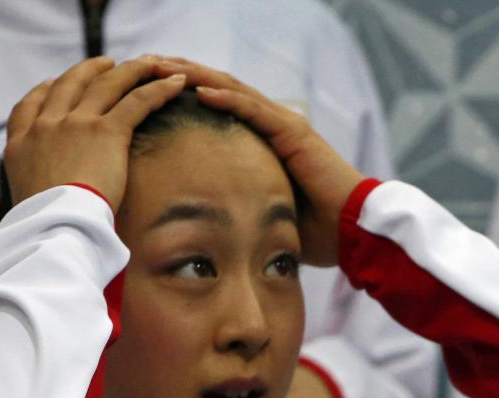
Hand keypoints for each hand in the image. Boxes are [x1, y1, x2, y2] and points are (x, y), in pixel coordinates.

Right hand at [4, 57, 185, 210]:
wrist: (54, 228)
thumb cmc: (43, 231)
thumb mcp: (27, 208)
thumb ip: (37, 195)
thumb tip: (48, 210)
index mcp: (20, 147)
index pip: (28, 107)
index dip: (44, 90)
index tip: (52, 83)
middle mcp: (45, 128)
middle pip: (68, 85)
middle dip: (88, 70)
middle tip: (106, 64)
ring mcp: (75, 125)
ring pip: (105, 85)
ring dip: (129, 70)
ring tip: (147, 63)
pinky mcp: (105, 132)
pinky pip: (136, 101)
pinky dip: (158, 88)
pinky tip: (175, 83)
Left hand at [151, 58, 364, 265]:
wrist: (352, 231)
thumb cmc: (314, 230)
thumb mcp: (264, 214)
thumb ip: (240, 207)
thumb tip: (209, 226)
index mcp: (263, 139)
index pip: (217, 106)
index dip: (182, 94)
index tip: (148, 91)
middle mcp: (272, 123)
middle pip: (218, 88)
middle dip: (180, 74)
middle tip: (145, 64)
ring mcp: (284, 124)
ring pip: (231, 89)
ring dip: (193, 76)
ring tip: (160, 67)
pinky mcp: (294, 133)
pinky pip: (254, 110)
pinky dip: (225, 98)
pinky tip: (197, 89)